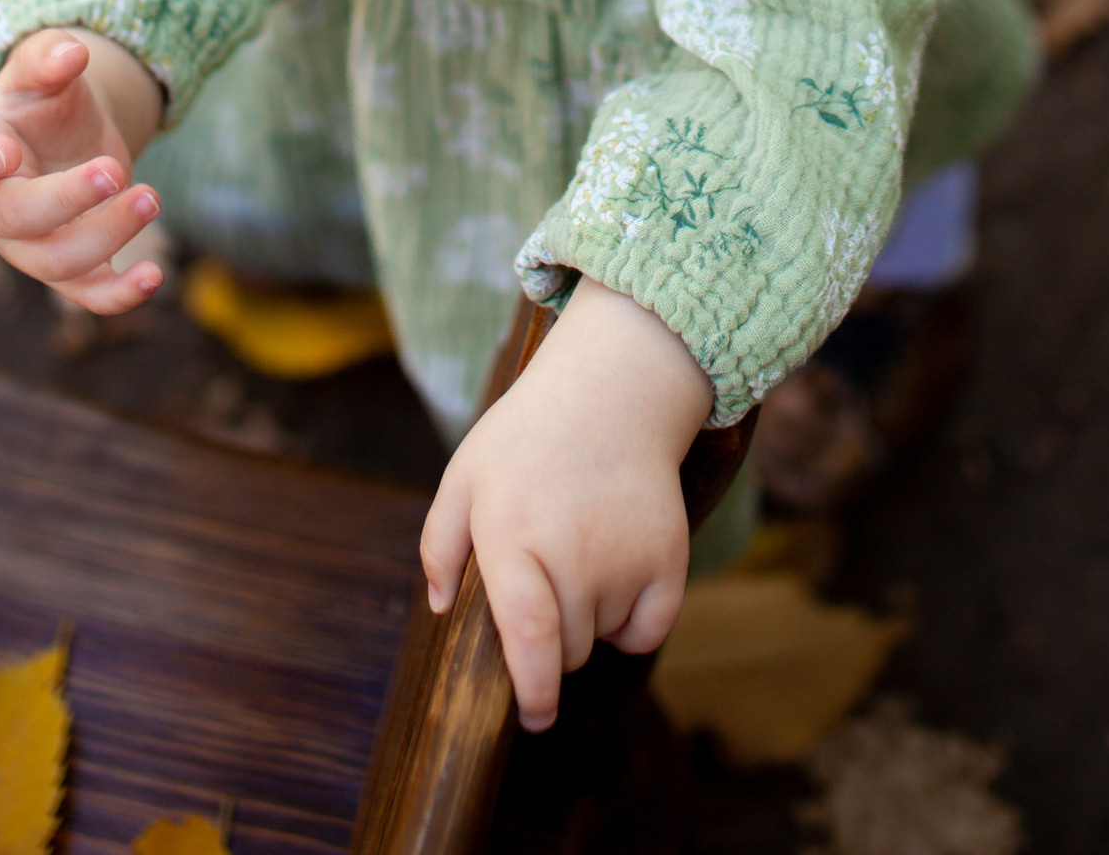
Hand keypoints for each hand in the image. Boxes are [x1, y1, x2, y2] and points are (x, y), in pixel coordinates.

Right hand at [0, 27, 165, 313]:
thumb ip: (49, 56)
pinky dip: (118, 295)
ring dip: (107, 236)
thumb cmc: (44, 98)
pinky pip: (87, 293)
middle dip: (67, 201)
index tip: (5, 153)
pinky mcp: (69, 268)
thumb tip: (71, 53)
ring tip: (151, 196)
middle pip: (17, 219)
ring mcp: (28, 245)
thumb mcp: (42, 67)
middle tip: (113, 170)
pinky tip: (154, 276)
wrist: (69, 133)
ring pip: (56, 262)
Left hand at [420, 279, 712, 731]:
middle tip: (544, 578)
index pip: (530, 637)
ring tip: (578, 551)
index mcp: (514, 536)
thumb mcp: (465, 474)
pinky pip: (647, 630)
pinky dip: (632, 622)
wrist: (611, 392)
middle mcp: (574, 553)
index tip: (534, 717)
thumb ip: (440, 544)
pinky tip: (616, 574)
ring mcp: (626, 557)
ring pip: (601, 638)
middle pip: (563, 649)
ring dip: (587, 620)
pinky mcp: (668, 560)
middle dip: (549, 637)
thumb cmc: (527, 437)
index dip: (533, 690)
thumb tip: (440, 610)